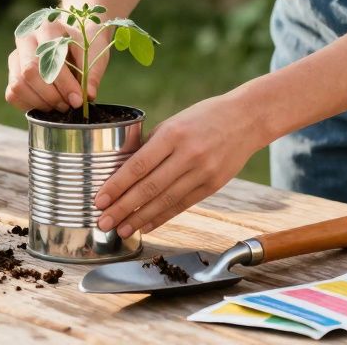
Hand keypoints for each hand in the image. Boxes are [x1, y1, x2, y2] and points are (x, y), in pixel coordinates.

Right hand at [4, 18, 112, 113]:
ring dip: (40, 102)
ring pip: (18, 85)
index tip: (78, 100)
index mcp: (47, 27)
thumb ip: (92, 72)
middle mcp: (26, 39)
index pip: (49, 59)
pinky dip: (30, 105)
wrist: (75, 36)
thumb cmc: (85, 43)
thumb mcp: (95, 52)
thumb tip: (88, 95)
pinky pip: (12, 94)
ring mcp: (16, 56)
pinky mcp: (12, 72)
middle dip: (51, 96)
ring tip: (60, 105)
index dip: (64, 84)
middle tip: (68, 105)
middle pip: (29, 73)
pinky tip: (48, 104)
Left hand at [93, 93, 266, 237]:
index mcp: (173, 134)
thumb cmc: (205, 116)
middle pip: (149, 188)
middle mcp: (187, 155)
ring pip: (165, 201)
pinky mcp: (213, 185)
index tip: (99, 199)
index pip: (138, 165)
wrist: (247, 119)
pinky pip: (182, 205)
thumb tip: (125, 170)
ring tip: (121, 230)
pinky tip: (146, 226)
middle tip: (103, 222)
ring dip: (139, 218)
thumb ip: (151, 145)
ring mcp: (202, 172)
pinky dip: (162, 217)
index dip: (117, 186)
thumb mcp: (174, 122)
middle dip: (123, 208)